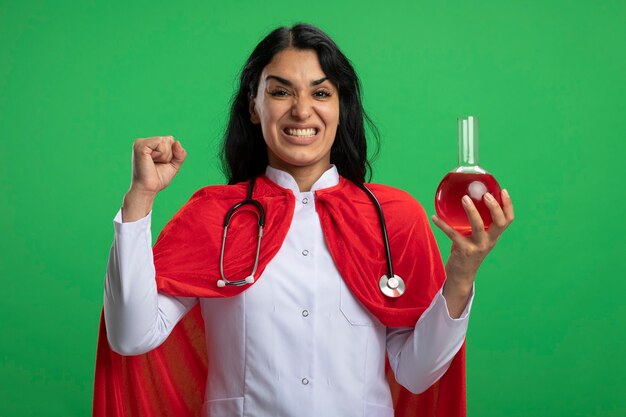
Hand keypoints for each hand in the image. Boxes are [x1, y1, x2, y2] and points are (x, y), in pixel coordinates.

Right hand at [122, 136, 186, 221]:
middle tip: (157, 164)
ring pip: (165, 141)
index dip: (171, 154)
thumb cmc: (158, 178)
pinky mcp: (140, 146)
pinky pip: (160, 143)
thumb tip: (177, 142)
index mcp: (150, 144)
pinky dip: (161, 154)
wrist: (148, 189)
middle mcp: (143, 141)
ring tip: (154, 164)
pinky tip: (151, 161)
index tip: (161, 164)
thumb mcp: (174, 164)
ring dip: (165, 155)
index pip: (170, 140)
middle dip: (169, 155)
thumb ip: (180, 153)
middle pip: (169, 140)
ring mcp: (140, 143)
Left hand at [431, 189, 514, 316]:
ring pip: (478, 226)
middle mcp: (489, 241)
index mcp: (493, 236)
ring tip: (464, 199)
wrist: (462, 274)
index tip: (503, 191)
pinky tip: (434, 217)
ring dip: (471, 211)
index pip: (508, 220)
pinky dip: (442, 224)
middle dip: (494, 208)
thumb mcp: (476, 237)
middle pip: (500, 222)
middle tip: (486, 195)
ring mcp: (477, 246)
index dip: (508, 205)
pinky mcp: (464, 250)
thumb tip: (466, 198)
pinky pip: (453, 234)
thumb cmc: (468, 250)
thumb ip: (475, 223)